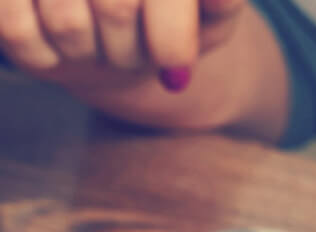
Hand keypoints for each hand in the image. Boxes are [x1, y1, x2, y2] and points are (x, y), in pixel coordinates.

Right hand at [0, 0, 246, 91]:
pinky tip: (59, 48)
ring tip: (101, 46)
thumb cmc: (173, 21)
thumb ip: (220, 5)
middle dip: (130, 52)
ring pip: (68, 24)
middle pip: (116, 8)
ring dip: (90, 55)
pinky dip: (44, 54)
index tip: (175, 68)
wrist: (116, 34)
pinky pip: (16, 29)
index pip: (137, 3)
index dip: (169, 41)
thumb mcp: (210, 17)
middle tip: (133, 55)